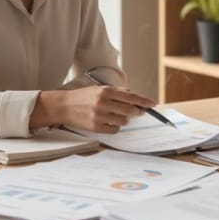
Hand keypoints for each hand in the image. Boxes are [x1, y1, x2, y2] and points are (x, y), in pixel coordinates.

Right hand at [32, 86, 155, 132]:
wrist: (65, 106)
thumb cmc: (84, 97)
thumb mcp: (99, 89)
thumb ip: (117, 92)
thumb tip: (134, 97)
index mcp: (106, 91)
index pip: (131, 97)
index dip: (144, 101)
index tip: (153, 104)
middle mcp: (103, 103)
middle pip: (130, 110)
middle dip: (137, 112)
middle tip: (138, 112)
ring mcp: (99, 116)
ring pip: (123, 121)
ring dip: (124, 120)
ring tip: (115, 115)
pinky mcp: (96, 127)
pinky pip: (114, 130)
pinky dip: (115, 127)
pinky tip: (108, 122)